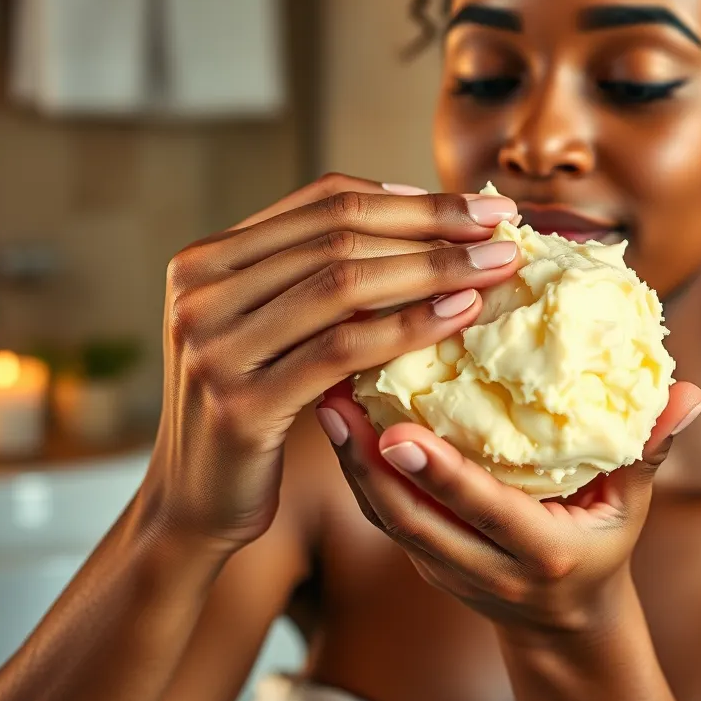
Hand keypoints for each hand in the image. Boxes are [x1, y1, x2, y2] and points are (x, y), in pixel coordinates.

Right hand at [137, 173, 521, 552]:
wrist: (198, 503)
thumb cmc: (255, 405)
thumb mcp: (271, 326)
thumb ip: (314, 273)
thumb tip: (419, 210)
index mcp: (205, 259)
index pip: (323, 201)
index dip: (409, 198)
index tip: (479, 206)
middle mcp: (198, 292)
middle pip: (338, 233)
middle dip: (432, 223)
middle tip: (502, 226)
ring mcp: (212, 347)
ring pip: (344, 282)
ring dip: (434, 268)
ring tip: (497, 266)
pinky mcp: (240, 405)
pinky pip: (344, 348)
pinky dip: (411, 324)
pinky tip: (462, 313)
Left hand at [318, 380, 700, 632]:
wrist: (565, 624)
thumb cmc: (599, 548)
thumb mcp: (631, 507)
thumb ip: (647, 450)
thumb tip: (687, 393)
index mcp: (537, 552)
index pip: (482, 511)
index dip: (439, 475)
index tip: (396, 431)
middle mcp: (481, 568)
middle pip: (409, 518)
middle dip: (365, 462)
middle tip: (333, 398)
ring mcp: (444, 567)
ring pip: (383, 518)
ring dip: (349, 463)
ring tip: (325, 400)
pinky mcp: (422, 556)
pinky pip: (381, 514)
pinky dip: (358, 471)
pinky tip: (344, 420)